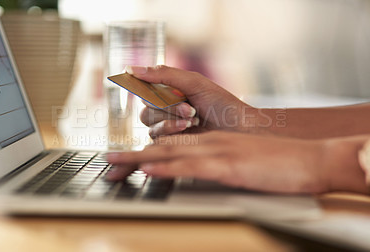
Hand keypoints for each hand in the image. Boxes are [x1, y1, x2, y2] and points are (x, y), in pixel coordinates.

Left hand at [107, 131, 331, 193]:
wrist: (308, 159)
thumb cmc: (276, 164)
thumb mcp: (239, 164)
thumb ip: (216, 166)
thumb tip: (196, 174)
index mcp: (212, 144)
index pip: (172, 147)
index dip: (144, 154)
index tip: (124, 161)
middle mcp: (210, 143)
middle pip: (164, 147)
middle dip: (131, 155)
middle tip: (106, 161)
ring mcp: (219, 152)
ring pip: (172, 152)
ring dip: (139, 157)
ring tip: (113, 163)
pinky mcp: (230, 164)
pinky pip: (193, 164)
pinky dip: (168, 165)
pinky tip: (149, 167)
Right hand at [126, 65, 252, 137]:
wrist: (239, 129)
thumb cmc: (221, 104)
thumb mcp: (194, 83)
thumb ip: (163, 74)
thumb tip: (132, 69)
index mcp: (169, 92)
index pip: (144, 89)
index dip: (143, 88)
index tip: (149, 89)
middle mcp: (165, 110)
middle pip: (146, 109)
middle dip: (166, 108)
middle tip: (188, 108)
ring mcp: (167, 128)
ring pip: (150, 125)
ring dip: (170, 120)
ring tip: (192, 119)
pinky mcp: (171, 145)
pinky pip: (156, 139)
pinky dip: (171, 131)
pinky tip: (187, 128)